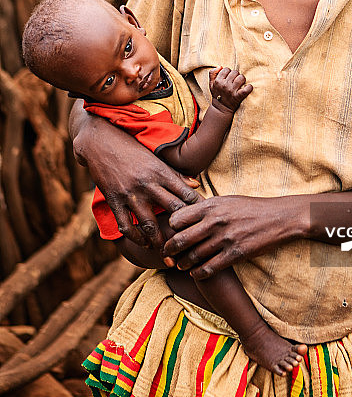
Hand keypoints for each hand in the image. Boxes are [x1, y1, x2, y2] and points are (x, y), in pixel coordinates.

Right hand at [70, 100, 199, 249]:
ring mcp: (130, 193)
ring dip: (159, 242)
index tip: (207, 224)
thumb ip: (175, 174)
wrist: (100, 141)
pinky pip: (126, 224)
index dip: (198, 210)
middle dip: (183, 231)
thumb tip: (196, 185)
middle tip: (192, 247)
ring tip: (168, 255)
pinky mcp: (114, 199)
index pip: (185, 194)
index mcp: (161, 171)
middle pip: (171, 211)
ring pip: (148, 224)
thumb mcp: (155, 158)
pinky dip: (135, 237)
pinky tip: (143, 243)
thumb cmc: (132, 148)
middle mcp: (147, 183)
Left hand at [163, 194, 304, 279]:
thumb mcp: (226, 200)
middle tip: (166, 255)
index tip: (171, 234)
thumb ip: (206, 207)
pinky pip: (209, 268)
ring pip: (193, 256)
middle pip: (180, 239)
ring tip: (180, 265)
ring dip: (183, 264)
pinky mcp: (235, 254)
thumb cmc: (250, 208)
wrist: (279, 217)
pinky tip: (196, 273)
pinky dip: (198, 273)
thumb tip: (184, 213)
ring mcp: (225, 238)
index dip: (171, 228)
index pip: (177, 219)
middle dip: (169, 250)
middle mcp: (215, 221)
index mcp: (211, 205)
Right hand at [209, 67, 252, 112]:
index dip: (228, 72)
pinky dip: (249, 87)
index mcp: (217, 81)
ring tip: (240, 83)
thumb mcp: (211, 84)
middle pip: (234, 72)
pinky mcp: (238, 96)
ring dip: (242, 79)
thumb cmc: (217, 94)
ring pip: (241, 77)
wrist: (220, 108)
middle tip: (235, 81)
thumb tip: (220, 66)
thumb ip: (212, 73)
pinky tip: (248, 87)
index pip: (226, 69)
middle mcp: (224, 85)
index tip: (229, 77)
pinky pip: (247, 89)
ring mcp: (232, 91)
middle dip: (235, 75)